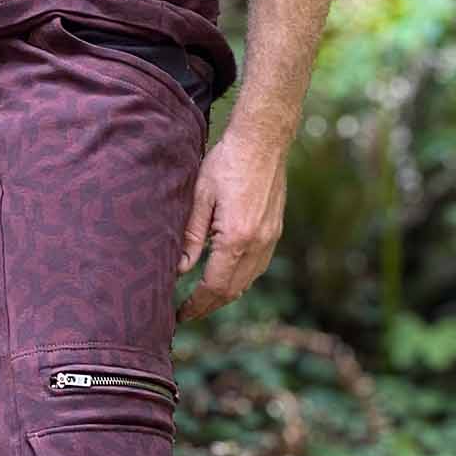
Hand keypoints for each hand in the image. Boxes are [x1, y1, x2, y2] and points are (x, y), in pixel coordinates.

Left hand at [175, 121, 286, 322]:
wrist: (262, 141)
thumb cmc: (226, 163)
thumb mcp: (200, 196)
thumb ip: (190, 235)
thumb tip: (180, 269)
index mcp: (237, 238)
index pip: (215, 286)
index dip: (197, 304)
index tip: (180, 314)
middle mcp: (258, 243)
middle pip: (233, 290)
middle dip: (209, 306)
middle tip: (188, 313)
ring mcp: (270, 238)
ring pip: (248, 281)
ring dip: (225, 295)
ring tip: (203, 300)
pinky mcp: (275, 231)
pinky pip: (258, 266)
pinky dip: (240, 278)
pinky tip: (225, 276)